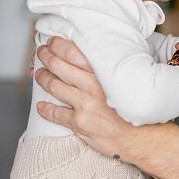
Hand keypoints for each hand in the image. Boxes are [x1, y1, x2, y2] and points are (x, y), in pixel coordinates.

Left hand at [35, 37, 132, 159]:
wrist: (140, 137)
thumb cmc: (135, 107)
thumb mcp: (127, 81)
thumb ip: (111, 68)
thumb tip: (98, 55)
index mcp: (105, 73)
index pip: (74, 52)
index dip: (58, 45)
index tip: (52, 42)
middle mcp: (93, 86)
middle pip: (60, 66)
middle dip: (46, 58)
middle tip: (41, 53)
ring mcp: (85, 104)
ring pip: (54, 86)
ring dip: (42, 78)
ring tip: (38, 74)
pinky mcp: (79, 122)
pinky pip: (55, 113)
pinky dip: (45, 109)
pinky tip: (41, 106)